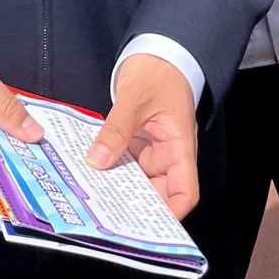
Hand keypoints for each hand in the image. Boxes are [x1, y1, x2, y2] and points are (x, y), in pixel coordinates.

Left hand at [87, 52, 200, 218]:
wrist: (158, 52)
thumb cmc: (159, 71)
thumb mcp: (135, 98)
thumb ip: (117, 130)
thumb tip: (98, 160)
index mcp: (180, 145)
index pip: (186, 190)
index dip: (172, 212)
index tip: (148, 226)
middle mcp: (168, 153)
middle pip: (159, 193)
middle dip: (137, 207)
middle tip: (110, 219)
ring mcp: (152, 150)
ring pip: (138, 181)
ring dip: (120, 190)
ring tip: (96, 203)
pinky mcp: (137, 144)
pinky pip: (125, 165)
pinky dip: (111, 172)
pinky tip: (92, 178)